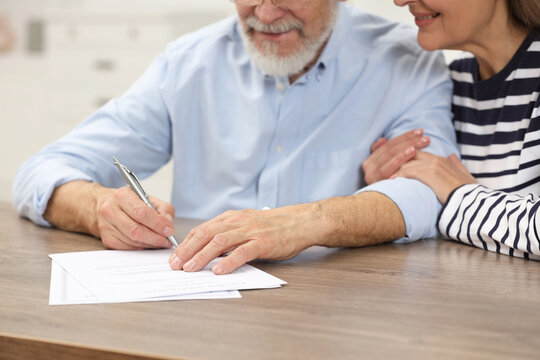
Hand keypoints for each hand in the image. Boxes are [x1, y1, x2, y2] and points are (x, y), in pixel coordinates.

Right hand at [96, 186, 175, 249]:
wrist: (106, 205)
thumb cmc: (129, 202)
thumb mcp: (148, 198)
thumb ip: (163, 208)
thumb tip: (168, 223)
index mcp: (122, 196)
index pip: (141, 212)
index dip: (158, 223)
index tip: (169, 230)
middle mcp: (110, 210)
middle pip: (136, 230)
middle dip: (156, 238)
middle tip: (167, 240)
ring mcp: (106, 226)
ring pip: (133, 241)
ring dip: (150, 244)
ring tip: (160, 241)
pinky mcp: (107, 240)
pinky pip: (128, 248)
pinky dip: (142, 247)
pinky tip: (148, 243)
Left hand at [169, 203, 320, 274]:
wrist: (300, 222)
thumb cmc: (273, 226)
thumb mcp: (246, 225)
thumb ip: (228, 234)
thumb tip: (206, 250)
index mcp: (231, 218)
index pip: (202, 229)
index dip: (185, 243)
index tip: (174, 256)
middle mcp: (237, 222)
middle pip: (205, 234)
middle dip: (187, 250)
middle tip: (175, 265)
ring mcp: (250, 232)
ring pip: (220, 242)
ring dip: (201, 256)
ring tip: (190, 269)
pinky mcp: (263, 242)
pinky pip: (243, 252)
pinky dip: (229, 262)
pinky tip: (218, 270)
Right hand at [363, 129, 429, 183]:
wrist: (383, 212)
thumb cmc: (391, 188)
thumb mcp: (385, 168)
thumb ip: (383, 154)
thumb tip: (383, 139)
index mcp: (370, 162)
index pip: (389, 144)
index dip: (404, 136)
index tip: (420, 131)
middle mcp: (368, 168)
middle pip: (389, 149)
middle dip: (408, 141)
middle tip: (425, 137)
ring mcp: (371, 176)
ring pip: (388, 156)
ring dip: (405, 148)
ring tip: (420, 144)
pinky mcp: (376, 183)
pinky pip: (388, 167)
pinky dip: (400, 159)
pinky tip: (412, 153)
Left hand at [391, 151, 476, 203]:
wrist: (472, 203)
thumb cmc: (470, 194)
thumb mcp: (466, 176)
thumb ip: (457, 165)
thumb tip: (452, 155)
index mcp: (444, 160)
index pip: (419, 154)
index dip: (407, 160)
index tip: (396, 166)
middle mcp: (437, 160)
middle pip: (410, 155)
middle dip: (397, 162)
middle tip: (385, 170)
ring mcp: (433, 165)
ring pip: (407, 163)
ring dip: (394, 169)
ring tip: (384, 177)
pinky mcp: (429, 174)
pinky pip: (407, 171)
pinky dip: (398, 176)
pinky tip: (391, 182)